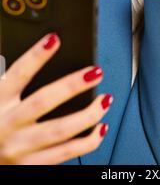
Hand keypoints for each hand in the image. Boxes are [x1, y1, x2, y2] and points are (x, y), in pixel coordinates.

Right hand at [0, 32, 112, 164]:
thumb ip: (15, 81)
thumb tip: (48, 51)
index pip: (18, 74)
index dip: (36, 56)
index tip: (54, 39)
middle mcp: (7, 126)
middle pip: (43, 102)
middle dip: (72, 85)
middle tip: (95, 72)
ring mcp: (19, 148)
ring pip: (59, 131)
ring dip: (88, 115)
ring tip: (105, 99)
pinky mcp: (30, 165)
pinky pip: (65, 154)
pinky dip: (87, 142)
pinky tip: (100, 128)